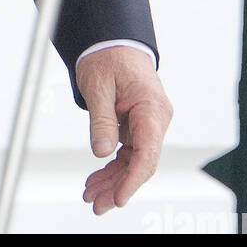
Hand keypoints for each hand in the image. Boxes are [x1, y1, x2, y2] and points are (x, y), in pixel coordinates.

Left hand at [77, 46, 172, 214]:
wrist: (112, 41)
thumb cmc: (107, 56)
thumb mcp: (98, 85)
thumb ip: (101, 119)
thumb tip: (101, 152)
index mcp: (151, 108)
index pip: (147, 153)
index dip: (133, 179)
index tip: (120, 198)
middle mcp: (155, 119)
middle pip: (141, 163)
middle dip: (119, 187)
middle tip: (97, 205)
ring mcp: (147, 124)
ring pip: (133, 162)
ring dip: (113, 181)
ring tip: (91, 196)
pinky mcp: (137, 127)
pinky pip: (127, 153)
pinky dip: (112, 168)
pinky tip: (97, 181)